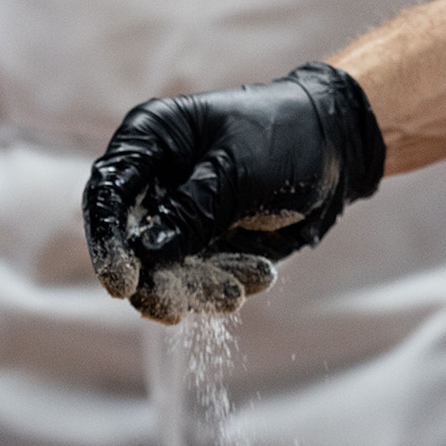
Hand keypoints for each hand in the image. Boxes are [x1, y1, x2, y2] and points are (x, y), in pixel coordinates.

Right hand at [82, 62, 383, 321]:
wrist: (339, 150)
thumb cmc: (285, 138)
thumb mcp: (237, 174)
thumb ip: (190, 213)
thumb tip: (146, 255)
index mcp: (151, 141)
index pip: (106, 194)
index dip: (107, 242)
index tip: (124, 283)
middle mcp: (155, 181)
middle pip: (129, 244)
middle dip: (156, 281)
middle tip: (179, 307)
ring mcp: (179, 216)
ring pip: (164, 272)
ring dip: (197, 289)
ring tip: (237, 292)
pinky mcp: (206, 245)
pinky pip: (199, 281)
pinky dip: (225, 287)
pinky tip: (260, 275)